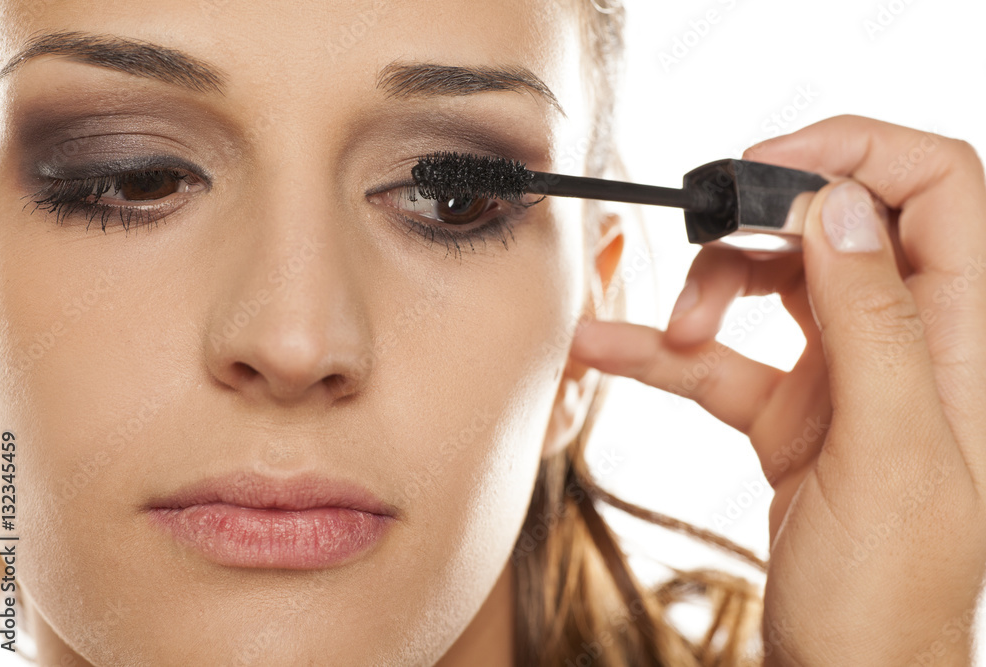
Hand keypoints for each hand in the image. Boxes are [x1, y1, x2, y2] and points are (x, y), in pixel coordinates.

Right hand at [569, 115, 985, 665]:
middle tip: (699, 244)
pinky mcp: (789, 413)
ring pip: (771, 286)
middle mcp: (906, 345)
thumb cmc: (890, 595)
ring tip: (669, 332)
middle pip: (835, 228)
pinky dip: (663, 353)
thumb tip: (841, 208)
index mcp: (963, 340)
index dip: (859, 153)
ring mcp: (844, 378)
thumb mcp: (889, 453)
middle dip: (758, 230)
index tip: (770, 167)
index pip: (939, 190)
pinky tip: (607, 348)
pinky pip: (720, 361)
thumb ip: (874, 323)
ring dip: (706, 294)